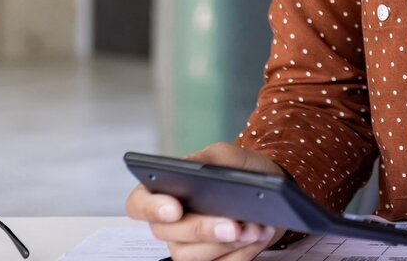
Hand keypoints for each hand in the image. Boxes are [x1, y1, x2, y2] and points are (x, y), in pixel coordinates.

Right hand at [124, 142, 288, 260]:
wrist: (268, 191)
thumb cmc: (241, 170)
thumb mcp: (226, 155)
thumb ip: (210, 161)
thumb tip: (201, 174)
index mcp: (164, 191)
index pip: (138, 204)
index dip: (151, 208)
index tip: (174, 209)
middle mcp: (169, 223)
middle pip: (169, 234)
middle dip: (204, 229)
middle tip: (233, 225)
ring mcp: (188, 246)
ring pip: (195, 256)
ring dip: (229, 243)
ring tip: (256, 227)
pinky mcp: (211, 260)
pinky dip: (244, 252)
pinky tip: (260, 236)